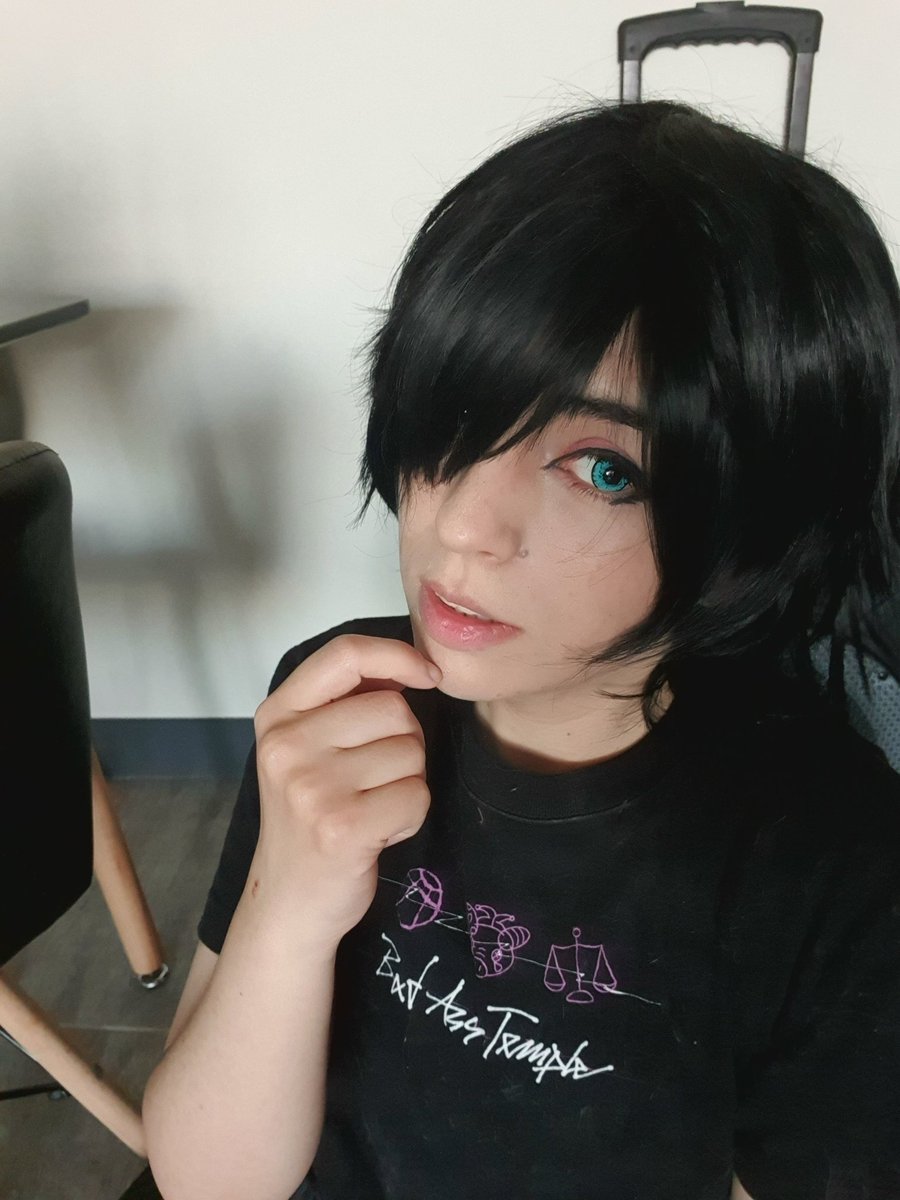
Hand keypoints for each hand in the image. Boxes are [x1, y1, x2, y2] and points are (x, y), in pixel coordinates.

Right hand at [249, 634, 441, 950]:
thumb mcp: (307, 747)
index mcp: (277, 715)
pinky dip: (410, 816)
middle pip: (395, 707)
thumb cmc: (309, 817)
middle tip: (372, 780)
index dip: (398, 655)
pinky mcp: (342, 826)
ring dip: (408, 782)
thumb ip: (346, 701)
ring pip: (412, 752)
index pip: (346, 653)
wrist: (289, 901)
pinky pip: (417, 796)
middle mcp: (287, 746)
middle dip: (405, 742)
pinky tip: (378, 832)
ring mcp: (311, 787)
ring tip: (371, 807)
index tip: (428, 674)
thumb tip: (414, 663)